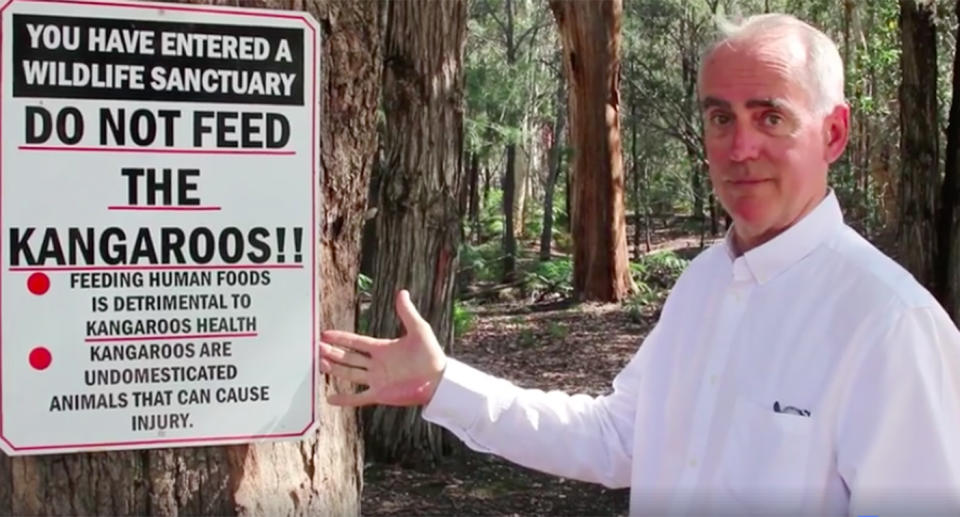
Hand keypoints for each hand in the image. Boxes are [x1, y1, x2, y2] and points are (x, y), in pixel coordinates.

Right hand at [319, 289, 446, 406]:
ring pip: (350, 374)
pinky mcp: (380, 394)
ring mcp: (377, 379)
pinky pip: (358, 397)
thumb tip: (402, 292)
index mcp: (383, 348)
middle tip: (316, 348)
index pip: (356, 342)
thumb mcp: (419, 330)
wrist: (439, 381)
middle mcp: (377, 364)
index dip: (341, 338)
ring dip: (335, 370)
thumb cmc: (431, 355)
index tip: (325, 334)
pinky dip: (344, 398)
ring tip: (319, 365)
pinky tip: (329, 399)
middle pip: (349, 357)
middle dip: (333, 353)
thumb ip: (407, 312)